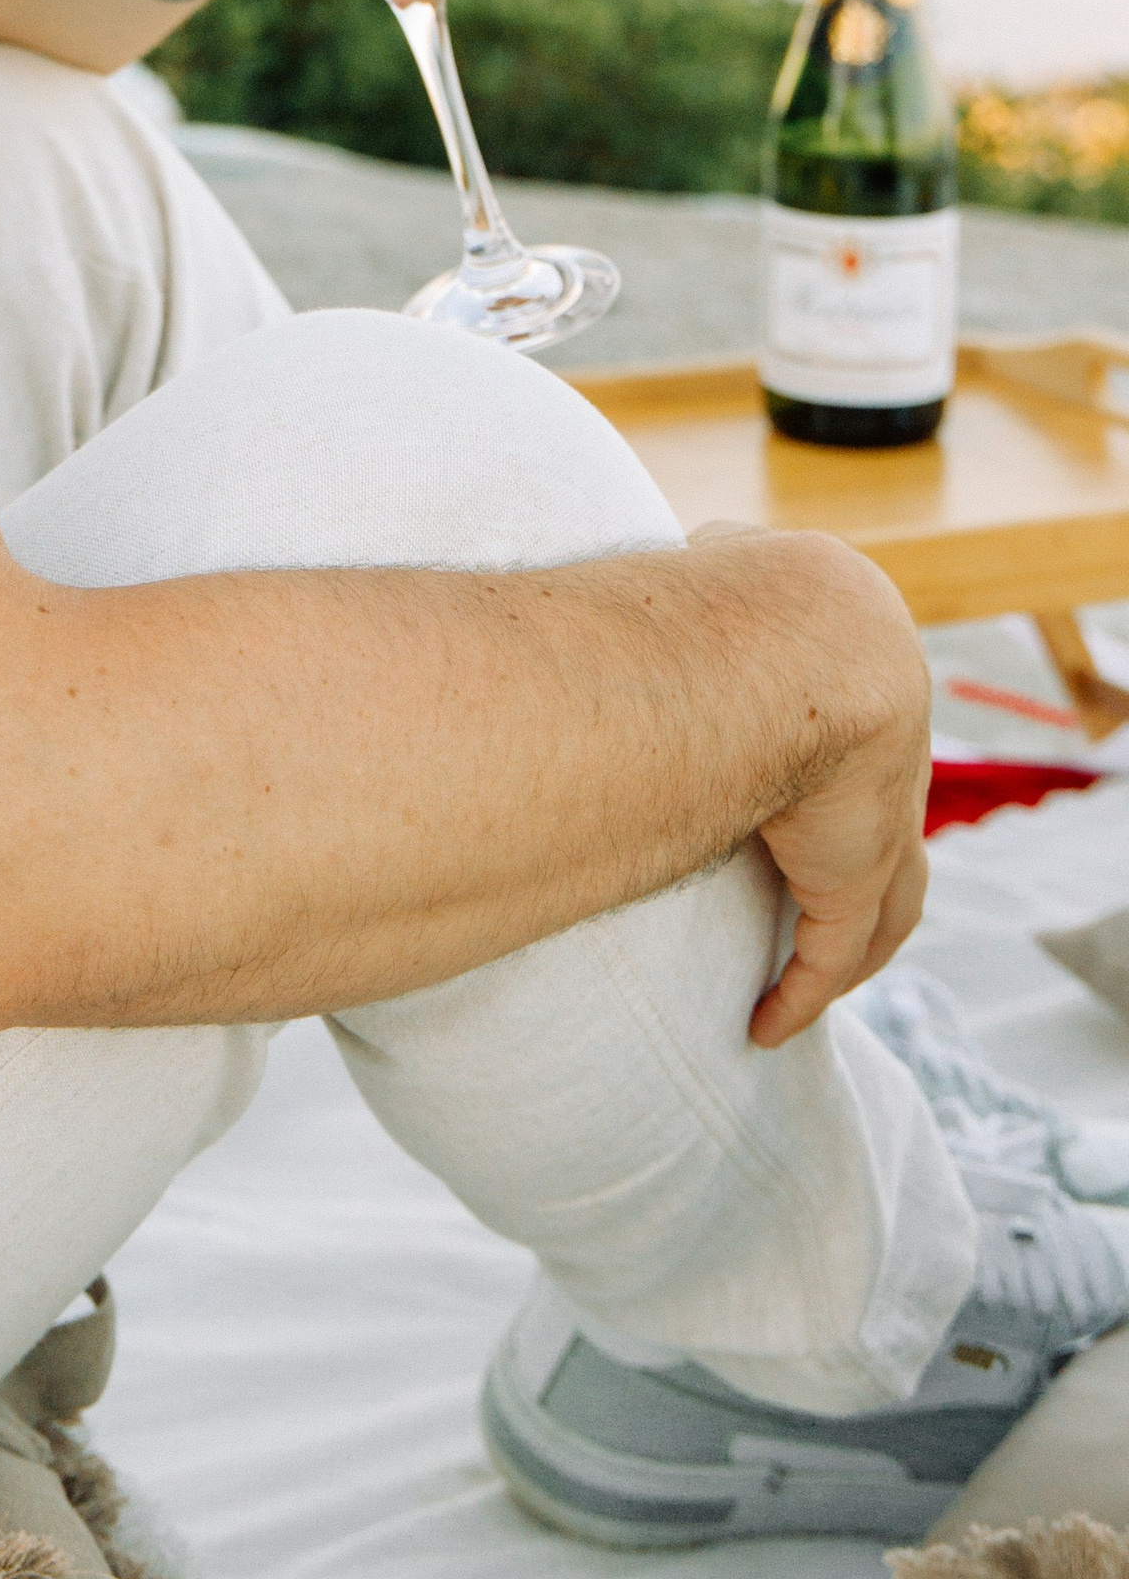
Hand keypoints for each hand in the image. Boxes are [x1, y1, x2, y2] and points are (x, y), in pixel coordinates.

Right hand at [734, 535, 934, 1045]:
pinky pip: (831, 952)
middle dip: (846, 868)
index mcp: (867, 661)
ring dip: (839, 946)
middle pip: (879, 828)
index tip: (775, 792)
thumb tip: (685, 555)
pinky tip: (767, 1024)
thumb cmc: (736, 590)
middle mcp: (894, 744)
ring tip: (791, 983)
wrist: (793, 643)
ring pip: (880, 903)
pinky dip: (804, 993)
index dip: (820, 767)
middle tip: (790, 904)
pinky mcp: (857, 876)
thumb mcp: (722, 561)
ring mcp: (883, 817)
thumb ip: (713, 564)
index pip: (858, 729)